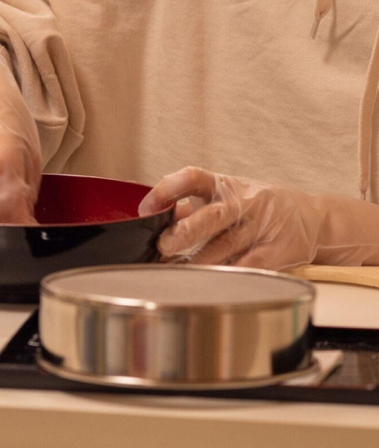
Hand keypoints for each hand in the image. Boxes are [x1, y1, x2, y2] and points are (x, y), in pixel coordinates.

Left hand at [138, 167, 323, 269]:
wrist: (313, 218)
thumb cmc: (259, 206)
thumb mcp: (227, 196)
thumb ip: (191, 206)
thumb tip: (154, 215)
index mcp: (226, 185)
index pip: (193, 177)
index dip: (167, 189)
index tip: (147, 208)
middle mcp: (244, 202)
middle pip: (213, 214)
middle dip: (186, 230)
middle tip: (164, 245)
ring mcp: (262, 226)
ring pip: (227, 246)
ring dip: (199, 262)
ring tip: (178, 271)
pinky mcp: (278, 251)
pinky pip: (249, 266)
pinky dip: (228, 275)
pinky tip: (209, 283)